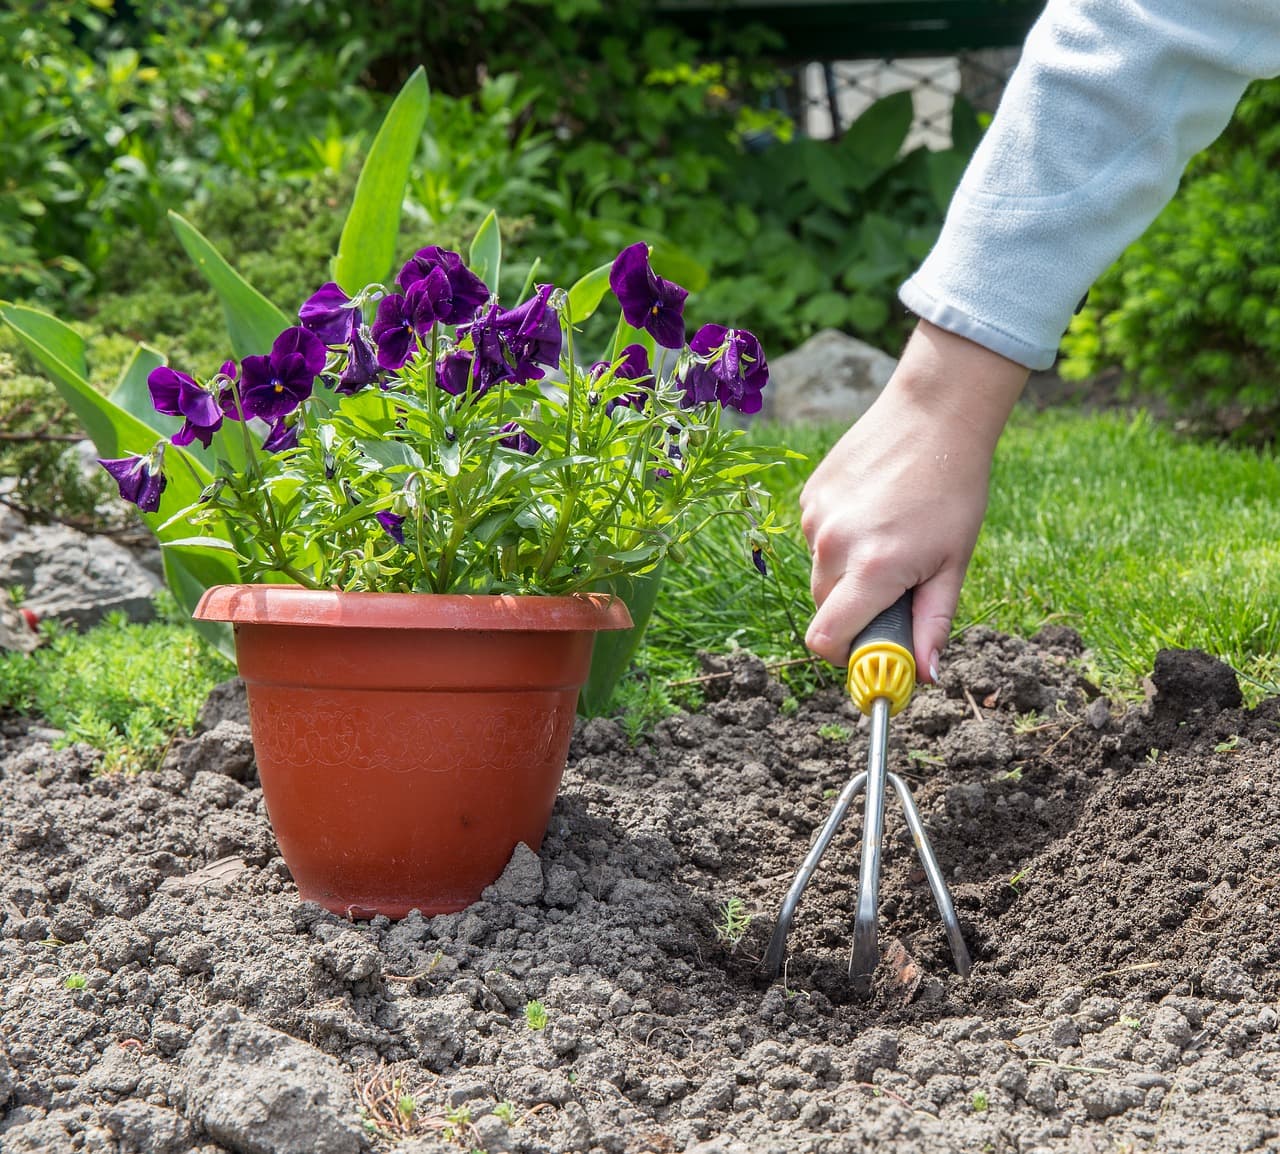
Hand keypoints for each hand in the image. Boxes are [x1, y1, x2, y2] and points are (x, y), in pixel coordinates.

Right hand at [800, 321, 1028, 679]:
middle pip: (825, 609)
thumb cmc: (954, 489)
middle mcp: (834, 545)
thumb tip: (925, 676)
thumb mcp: (953, 563)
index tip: (871, 647)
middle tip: (895, 584)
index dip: (844, 654)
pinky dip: (840, 537)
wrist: (935, 413)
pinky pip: (817, 537)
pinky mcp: (809, 495)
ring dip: (847, 570)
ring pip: (821, 571)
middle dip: (854, 610)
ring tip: (889, 533)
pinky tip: (873, 508)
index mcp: (873, 569)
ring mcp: (816, 517)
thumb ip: (933, 624)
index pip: (825, 640)